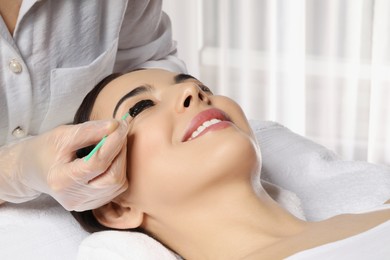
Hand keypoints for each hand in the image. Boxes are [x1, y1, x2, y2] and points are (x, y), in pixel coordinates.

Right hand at [1, 119, 128, 210]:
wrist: (33, 170)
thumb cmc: (46, 150)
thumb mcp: (63, 135)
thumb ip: (89, 131)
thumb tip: (115, 126)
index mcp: (61, 180)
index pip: (97, 163)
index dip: (113, 144)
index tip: (121, 126)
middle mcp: (74, 197)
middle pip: (112, 176)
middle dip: (120, 152)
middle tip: (119, 132)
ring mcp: (84, 204)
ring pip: (118, 183)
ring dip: (121, 160)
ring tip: (113, 144)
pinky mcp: (92, 205)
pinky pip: (116, 189)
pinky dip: (118, 170)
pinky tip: (110, 159)